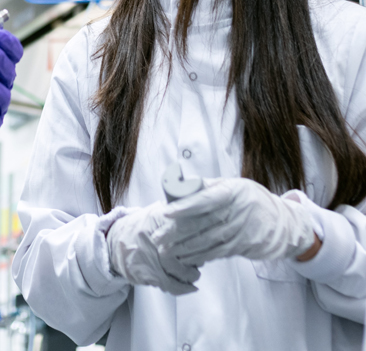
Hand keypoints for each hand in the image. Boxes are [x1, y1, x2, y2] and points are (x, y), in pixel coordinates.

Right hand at [106, 201, 202, 294]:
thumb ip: (170, 213)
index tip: (209, 235)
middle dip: (197, 255)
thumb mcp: (151, 214)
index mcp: (156, 219)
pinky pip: (170, 283)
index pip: (183, 224)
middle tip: (203, 257)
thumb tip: (193, 209)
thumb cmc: (135, 229)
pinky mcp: (148, 273)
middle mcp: (153, 237)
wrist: (114, 244)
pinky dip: (183, 287)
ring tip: (195, 272)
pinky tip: (191, 287)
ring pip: (179, 268)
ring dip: (191, 273)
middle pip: (184, 248)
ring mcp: (151, 257)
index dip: (198, 232)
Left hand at [155, 178, 315, 265]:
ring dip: (185, 248)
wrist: (284, 223)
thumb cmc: (251, 199)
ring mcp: (240, 231)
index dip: (185, 206)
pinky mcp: (242, 247)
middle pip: (202, 223)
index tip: (166, 212)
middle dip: (177, 232)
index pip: (205, 199)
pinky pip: (218, 252)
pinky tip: (186, 258)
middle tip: (158, 236)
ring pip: (208, 241)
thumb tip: (179, 184)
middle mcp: (235, 212)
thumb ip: (207, 186)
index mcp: (231, 192)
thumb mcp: (233, 186)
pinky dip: (200, 256)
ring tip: (166, 250)